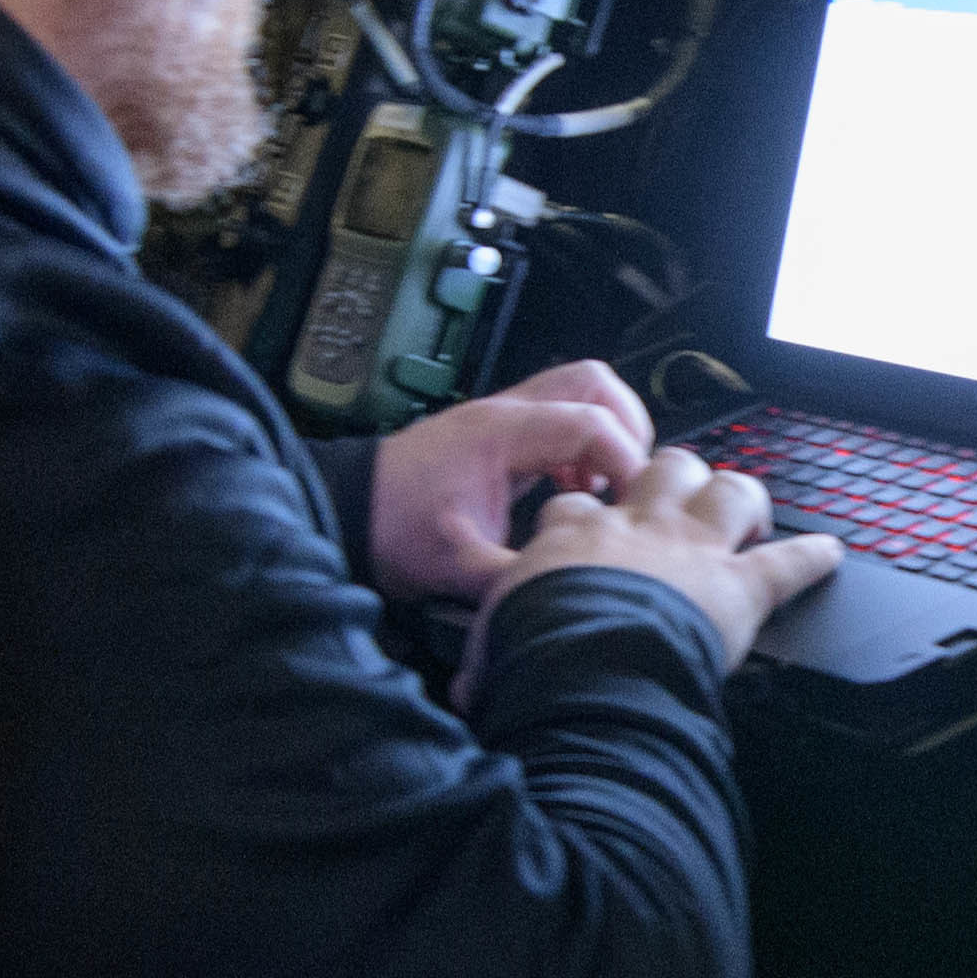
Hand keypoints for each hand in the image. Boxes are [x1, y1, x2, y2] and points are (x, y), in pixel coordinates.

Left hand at [363, 364, 652, 604]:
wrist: (344, 513)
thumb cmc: (391, 530)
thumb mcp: (455, 565)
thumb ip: (516, 578)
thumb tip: (567, 593)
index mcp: (501, 433)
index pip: (592, 423)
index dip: (627, 461)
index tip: (633, 506)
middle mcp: (506, 413)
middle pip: (595, 383)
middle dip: (627, 429)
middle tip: (626, 483)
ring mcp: (502, 418)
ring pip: (579, 394)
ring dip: (605, 434)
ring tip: (600, 488)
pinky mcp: (499, 434)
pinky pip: (559, 418)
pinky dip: (580, 446)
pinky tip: (571, 489)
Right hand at [500, 447, 839, 666]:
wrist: (584, 669)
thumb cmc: (537, 656)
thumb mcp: (492, 644)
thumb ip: (490, 655)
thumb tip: (469, 691)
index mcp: (571, 536)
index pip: (578, 504)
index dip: (588, 513)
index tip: (591, 528)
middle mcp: (637, 527)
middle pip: (665, 470)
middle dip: (678, 478)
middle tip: (685, 498)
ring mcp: (693, 550)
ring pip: (730, 491)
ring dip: (743, 499)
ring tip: (750, 513)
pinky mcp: (740, 587)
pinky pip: (788, 562)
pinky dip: (814, 558)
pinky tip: (831, 554)